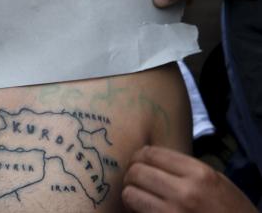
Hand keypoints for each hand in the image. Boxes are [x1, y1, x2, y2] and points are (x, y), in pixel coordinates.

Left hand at [122, 146, 256, 212]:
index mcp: (200, 174)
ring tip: (137, 197)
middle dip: (131, 175)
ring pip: (130, 194)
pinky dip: (135, 211)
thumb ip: (186, 169)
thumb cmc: (231, 210)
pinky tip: (141, 211)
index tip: (137, 161)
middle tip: (134, 180)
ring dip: (130, 195)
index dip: (139, 156)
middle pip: (137, 172)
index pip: (151, 153)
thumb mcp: (216, 182)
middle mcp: (186, 192)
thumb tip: (151, 158)